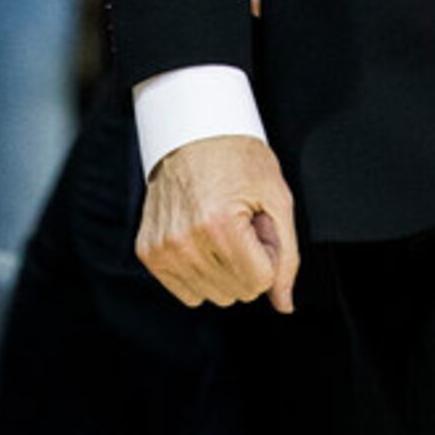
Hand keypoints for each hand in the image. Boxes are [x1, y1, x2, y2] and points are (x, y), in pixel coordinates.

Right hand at [137, 133, 297, 312]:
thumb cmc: (238, 158)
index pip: (260, 282)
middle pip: (237, 292)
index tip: (259, 226)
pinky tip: (202, 240)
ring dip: (223, 268)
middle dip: (247, 262)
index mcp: (221, 225)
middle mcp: (186, 241)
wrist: (191, 131)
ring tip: (221, 228)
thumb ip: (286, 255)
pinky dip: (199, 272)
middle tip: (240, 223)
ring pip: (212, 296)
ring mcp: (163, 248)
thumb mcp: (276, 197)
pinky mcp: (148, 251)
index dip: (268, 254)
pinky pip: (185, 292)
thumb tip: (284, 304)